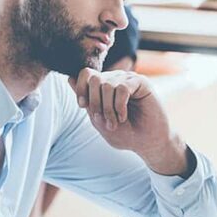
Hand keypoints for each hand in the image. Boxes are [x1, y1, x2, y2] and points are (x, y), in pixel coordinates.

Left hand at [69, 68, 189, 175]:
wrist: (146, 143)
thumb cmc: (124, 133)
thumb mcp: (98, 119)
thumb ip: (87, 100)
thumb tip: (70, 77)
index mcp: (104, 85)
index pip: (86, 74)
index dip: (80, 88)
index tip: (82, 106)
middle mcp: (116, 79)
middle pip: (94, 78)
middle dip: (94, 103)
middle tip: (103, 119)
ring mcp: (129, 80)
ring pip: (107, 85)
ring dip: (108, 109)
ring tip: (115, 122)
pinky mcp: (142, 83)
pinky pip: (122, 89)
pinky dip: (119, 106)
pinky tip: (123, 116)